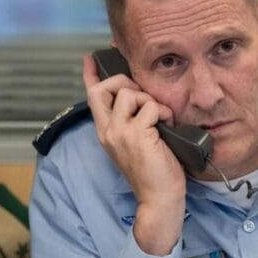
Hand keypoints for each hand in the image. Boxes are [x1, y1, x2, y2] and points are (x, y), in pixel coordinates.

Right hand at [83, 54, 185, 254]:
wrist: (158, 198)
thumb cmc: (153, 172)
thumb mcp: (135, 143)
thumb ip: (131, 122)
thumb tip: (140, 98)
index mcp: (105, 132)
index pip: (92, 97)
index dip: (91, 75)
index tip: (90, 59)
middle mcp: (108, 130)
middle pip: (106, 88)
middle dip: (126, 82)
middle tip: (144, 96)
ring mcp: (120, 132)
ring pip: (130, 94)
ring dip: (149, 100)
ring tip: (160, 119)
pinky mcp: (137, 135)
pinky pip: (151, 107)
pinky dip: (163, 113)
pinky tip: (167, 127)